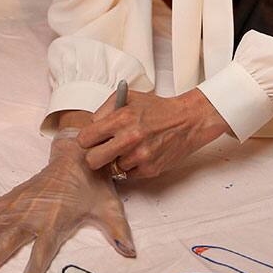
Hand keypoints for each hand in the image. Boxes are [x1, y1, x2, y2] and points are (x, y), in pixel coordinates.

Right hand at [0, 135, 135, 272]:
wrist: (79, 155)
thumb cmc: (94, 186)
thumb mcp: (110, 208)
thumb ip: (119, 231)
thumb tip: (131, 252)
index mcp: (55, 221)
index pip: (43, 249)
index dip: (35, 267)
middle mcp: (33, 214)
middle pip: (9, 239)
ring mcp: (19, 204)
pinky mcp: (12, 196)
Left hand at [78, 89, 226, 179]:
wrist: (187, 121)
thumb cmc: (157, 109)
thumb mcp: (129, 98)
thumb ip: (105, 110)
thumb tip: (90, 126)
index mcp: (121, 118)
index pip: (86, 138)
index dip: (87, 139)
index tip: (91, 140)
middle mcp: (130, 138)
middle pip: (92, 160)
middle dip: (94, 156)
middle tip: (102, 150)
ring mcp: (140, 156)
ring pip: (111, 168)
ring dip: (117, 160)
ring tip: (129, 147)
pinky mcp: (150, 170)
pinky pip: (128, 174)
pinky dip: (131, 166)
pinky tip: (140, 153)